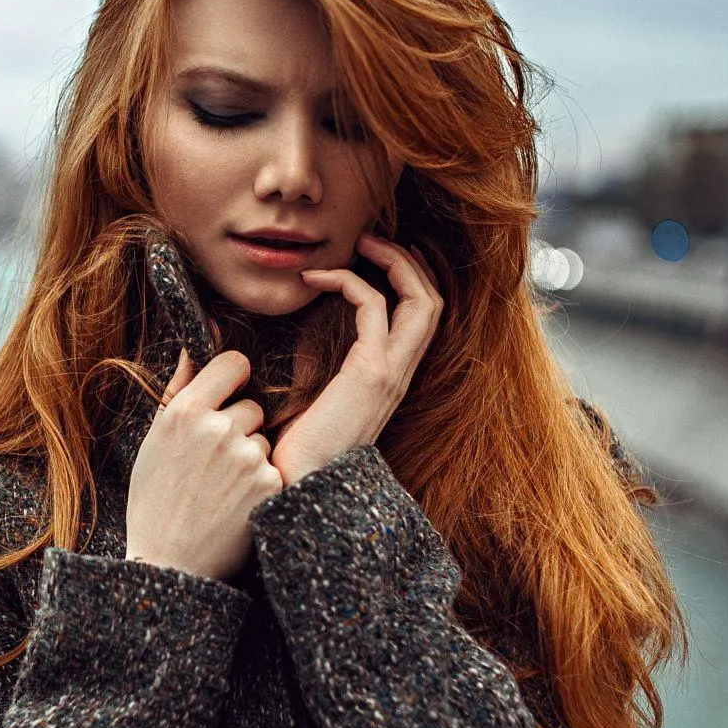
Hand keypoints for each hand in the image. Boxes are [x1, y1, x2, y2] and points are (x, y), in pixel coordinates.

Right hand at [124, 347, 284, 581]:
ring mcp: (246, 456)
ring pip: (263, 440)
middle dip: (240, 428)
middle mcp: (216, 428)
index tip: (229, 392)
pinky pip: (272, 469)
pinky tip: (234, 505)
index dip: (234, 377)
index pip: (234, 363)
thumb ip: (177, 390)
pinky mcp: (268, 483)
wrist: (169, 563)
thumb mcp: (154, 442)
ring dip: (250, 458)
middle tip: (214, 464)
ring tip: (220, 489)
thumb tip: (192, 348)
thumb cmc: (155, 501)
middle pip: (252, 406)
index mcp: (184, 412)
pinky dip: (259, 485)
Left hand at [271, 231, 443, 484]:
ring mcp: (392, 373)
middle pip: (434, 302)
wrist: (301, 488)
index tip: (373, 257)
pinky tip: (314, 279)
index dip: (409, 281)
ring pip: (422, 299)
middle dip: (409, 261)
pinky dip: (348, 281)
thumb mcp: (316, 403)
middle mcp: (401, 375)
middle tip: (372, 239)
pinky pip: (374, 306)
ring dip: (394, 261)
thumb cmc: (298, 453)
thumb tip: (294, 348)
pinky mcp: (372, 372)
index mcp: (392, 380)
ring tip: (361, 243)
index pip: (422, 319)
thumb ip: (323, 373)